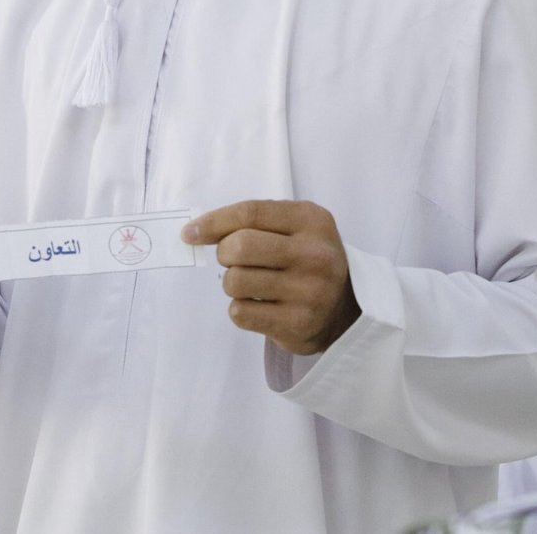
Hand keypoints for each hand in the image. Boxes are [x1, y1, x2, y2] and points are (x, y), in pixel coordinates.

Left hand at [183, 199, 360, 355]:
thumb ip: (252, 222)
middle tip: (232, 260)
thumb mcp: (294, 227)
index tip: (191, 233)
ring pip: (235, 281)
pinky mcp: (298, 323)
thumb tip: (195, 231)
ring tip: (251, 285)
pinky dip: (240, 309)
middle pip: (239, 246)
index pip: (250, 213)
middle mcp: (314, 254)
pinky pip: (240, 312)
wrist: (345, 308)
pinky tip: (259, 306)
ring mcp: (308, 291)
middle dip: (224, 253)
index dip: (214, 222)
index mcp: (312, 221)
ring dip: (232, 284)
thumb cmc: (306, 260)